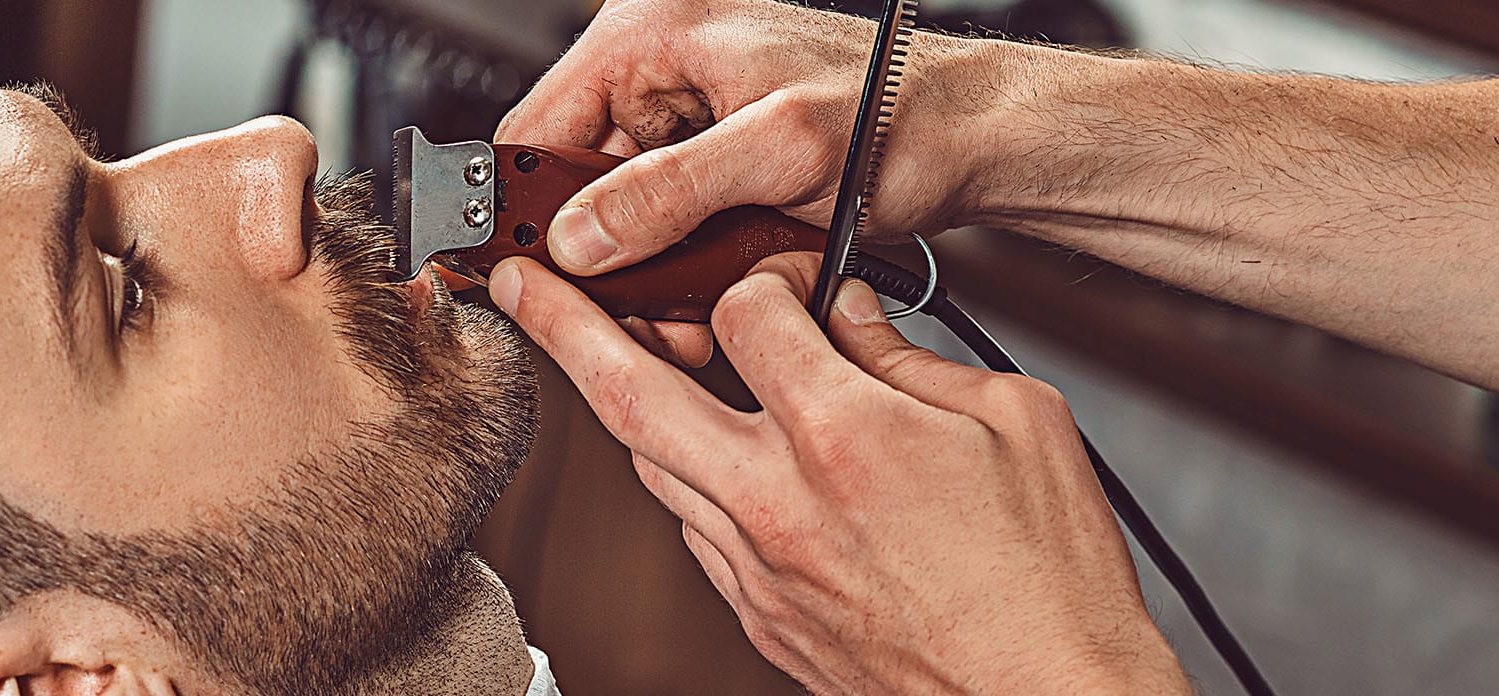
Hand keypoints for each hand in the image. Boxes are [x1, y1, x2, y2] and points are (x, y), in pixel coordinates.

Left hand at [488, 252, 1190, 693]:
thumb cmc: (1047, 580)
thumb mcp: (1012, 421)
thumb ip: (912, 357)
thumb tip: (853, 315)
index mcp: (844, 435)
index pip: (746, 312)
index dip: (760, 277)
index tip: (780, 279)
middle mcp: (778, 500)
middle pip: (632, 391)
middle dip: (562, 325)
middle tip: (520, 286)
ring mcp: (756, 565)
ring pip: (651, 463)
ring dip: (622, 403)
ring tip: (600, 358)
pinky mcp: (756, 613)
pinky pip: (691, 526)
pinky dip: (683, 476)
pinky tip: (698, 452)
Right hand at [496, 0, 994, 365]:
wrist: (971, 141)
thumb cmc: (899, 114)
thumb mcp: (779, 152)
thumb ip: (671, 191)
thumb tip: (581, 237)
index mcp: (651, 35)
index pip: (537, 128)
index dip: (527, 210)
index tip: (533, 279)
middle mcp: (657, 72)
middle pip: (571, 181)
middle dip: (599, 259)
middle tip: (629, 315)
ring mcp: (683, 120)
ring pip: (615, 215)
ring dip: (641, 276)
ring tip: (679, 318)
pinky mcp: (710, 163)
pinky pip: (660, 225)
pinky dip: (676, 270)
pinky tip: (704, 299)